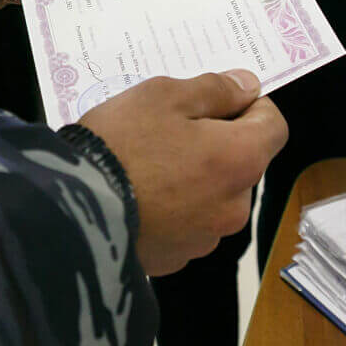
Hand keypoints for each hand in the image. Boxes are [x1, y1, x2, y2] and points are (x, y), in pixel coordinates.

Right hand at [79, 70, 286, 275]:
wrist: (71, 210)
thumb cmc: (122, 143)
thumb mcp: (165, 95)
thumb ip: (216, 89)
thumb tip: (248, 87)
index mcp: (241, 160)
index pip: (275, 127)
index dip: (252, 107)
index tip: (219, 100)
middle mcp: (234, 206)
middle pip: (243, 163)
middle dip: (219, 143)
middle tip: (172, 129)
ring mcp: (205, 238)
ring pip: (214, 196)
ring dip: (197, 178)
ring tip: (149, 165)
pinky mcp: (176, 259)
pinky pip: (187, 223)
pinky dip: (174, 208)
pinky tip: (140, 195)